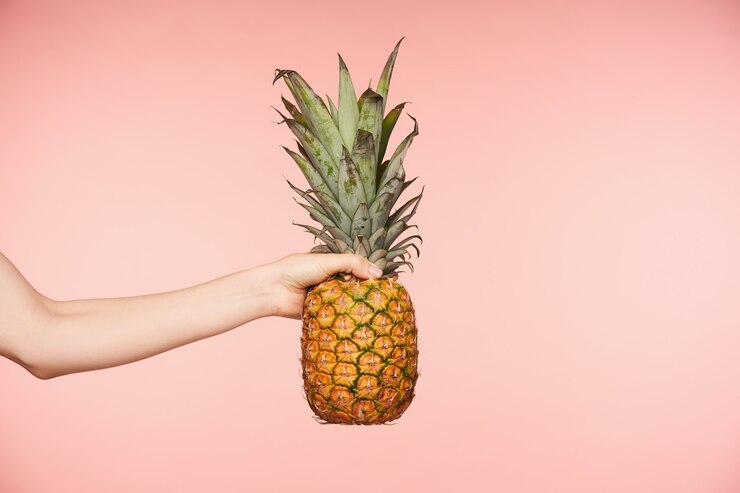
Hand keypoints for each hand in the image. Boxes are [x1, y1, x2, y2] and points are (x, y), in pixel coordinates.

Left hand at [262, 253, 382, 318]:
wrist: (273, 290)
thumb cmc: (296, 269)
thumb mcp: (328, 260)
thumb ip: (353, 263)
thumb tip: (378, 274)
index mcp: (335, 263)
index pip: (361, 265)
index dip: (377, 270)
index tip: (395, 275)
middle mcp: (334, 280)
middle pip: (360, 285)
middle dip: (374, 290)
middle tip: (393, 295)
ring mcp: (330, 297)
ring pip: (353, 302)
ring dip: (365, 306)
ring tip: (384, 311)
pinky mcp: (325, 314)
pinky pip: (342, 317)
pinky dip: (352, 319)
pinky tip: (366, 323)